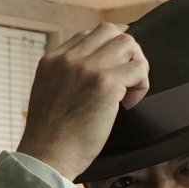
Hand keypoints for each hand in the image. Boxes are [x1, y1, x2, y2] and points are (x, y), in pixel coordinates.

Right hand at [17, 23, 149, 180]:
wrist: (48, 156)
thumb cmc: (51, 137)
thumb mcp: (49, 94)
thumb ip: (66, 78)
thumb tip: (93, 75)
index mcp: (53, 60)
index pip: (88, 35)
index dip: (106, 51)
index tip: (112, 71)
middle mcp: (69, 58)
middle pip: (110, 31)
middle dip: (124, 52)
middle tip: (125, 79)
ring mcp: (88, 67)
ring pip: (128, 44)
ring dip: (136, 65)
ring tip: (128, 92)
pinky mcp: (106, 83)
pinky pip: (138, 68)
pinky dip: (141, 84)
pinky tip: (128, 104)